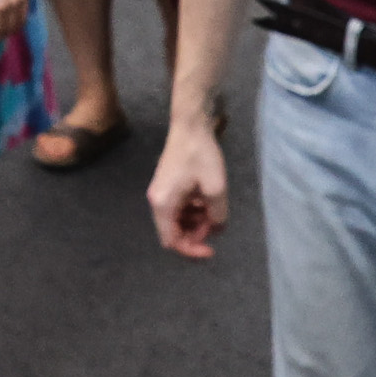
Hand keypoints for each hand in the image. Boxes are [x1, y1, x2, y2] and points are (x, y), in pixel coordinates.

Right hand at [147, 114, 230, 258]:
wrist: (190, 126)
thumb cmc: (200, 155)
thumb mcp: (215, 188)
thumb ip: (217, 214)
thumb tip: (217, 228)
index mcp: (163, 205)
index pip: (172, 241)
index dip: (191, 250)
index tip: (211, 249)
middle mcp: (158, 202)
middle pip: (174, 232)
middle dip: (196, 234)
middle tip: (215, 225)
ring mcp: (162, 193)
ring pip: (178, 220)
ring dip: (196, 222)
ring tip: (214, 212)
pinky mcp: (168, 186)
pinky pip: (179, 208)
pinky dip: (194, 210)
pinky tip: (207, 201)